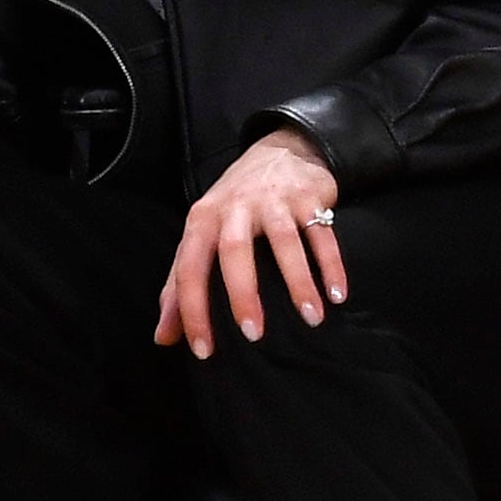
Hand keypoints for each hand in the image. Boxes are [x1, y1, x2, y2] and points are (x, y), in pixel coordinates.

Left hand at [155, 128, 346, 358]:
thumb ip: (180, 284)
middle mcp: (235, 208)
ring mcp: (273, 200)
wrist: (280, 150)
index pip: (189, 268)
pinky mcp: (308, 197)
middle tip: (254, 335)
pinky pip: (322, 234)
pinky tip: (337, 294)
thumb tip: (163, 337)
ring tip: (311, 319)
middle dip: (243, 294)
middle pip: (234, 251)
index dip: (192, 311)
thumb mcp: (202, 234)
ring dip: (299, 282)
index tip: (204, 350)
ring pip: (284, 242)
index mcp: (203, 220)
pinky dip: (331, 265)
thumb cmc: (235, 205)